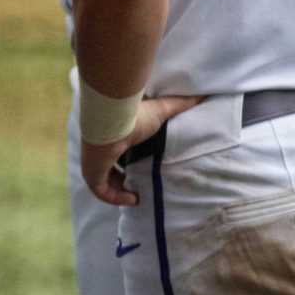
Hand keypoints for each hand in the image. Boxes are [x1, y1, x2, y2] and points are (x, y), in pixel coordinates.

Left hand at [80, 95, 200, 207]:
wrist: (112, 121)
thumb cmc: (134, 115)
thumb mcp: (161, 110)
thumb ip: (179, 104)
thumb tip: (202, 95)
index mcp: (114, 136)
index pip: (118, 150)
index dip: (129, 159)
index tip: (144, 166)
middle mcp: (102, 150)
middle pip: (109, 168)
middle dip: (123, 178)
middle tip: (142, 185)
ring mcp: (94, 163)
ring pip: (104, 182)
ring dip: (120, 191)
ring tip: (138, 196)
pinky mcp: (92, 174)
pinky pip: (103, 192)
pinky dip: (117, 199)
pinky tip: (133, 199)